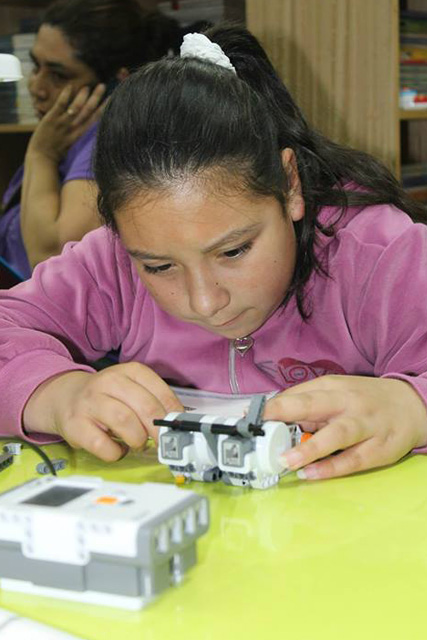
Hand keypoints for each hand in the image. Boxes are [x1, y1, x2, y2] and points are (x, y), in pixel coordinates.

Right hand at [23, 363, 183, 460]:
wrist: (65, 396)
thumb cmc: (106, 397)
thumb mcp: (131, 389)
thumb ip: (154, 402)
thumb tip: (177, 424)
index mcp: (129, 371)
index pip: (161, 392)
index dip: (173, 415)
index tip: (176, 428)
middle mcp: (109, 382)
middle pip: (146, 407)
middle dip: (158, 430)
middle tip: (160, 441)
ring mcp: (90, 402)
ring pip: (125, 422)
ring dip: (138, 440)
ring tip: (137, 443)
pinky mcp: (75, 425)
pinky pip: (103, 445)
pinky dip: (115, 453)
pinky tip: (116, 448)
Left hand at [27, 83, 105, 161]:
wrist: (43, 158)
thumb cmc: (58, 152)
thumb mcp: (74, 145)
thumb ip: (80, 134)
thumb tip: (89, 125)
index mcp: (81, 134)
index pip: (96, 119)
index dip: (104, 108)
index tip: (112, 99)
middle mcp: (74, 128)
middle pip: (88, 111)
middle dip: (96, 98)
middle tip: (103, 86)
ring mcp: (63, 124)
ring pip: (76, 107)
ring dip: (83, 96)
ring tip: (88, 87)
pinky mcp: (51, 120)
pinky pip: (60, 105)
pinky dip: (66, 96)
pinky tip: (70, 87)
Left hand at [263, 375, 426, 479]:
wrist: (411, 405)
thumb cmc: (363, 399)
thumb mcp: (336, 392)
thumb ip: (308, 403)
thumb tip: (273, 418)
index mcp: (333, 387)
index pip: (297, 394)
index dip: (272, 406)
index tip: (249, 418)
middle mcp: (348, 403)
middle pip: (314, 405)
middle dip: (285, 414)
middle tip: (261, 430)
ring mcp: (366, 426)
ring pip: (336, 435)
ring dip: (309, 448)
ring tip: (286, 460)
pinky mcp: (380, 449)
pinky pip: (353, 460)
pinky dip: (331, 468)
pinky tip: (311, 474)